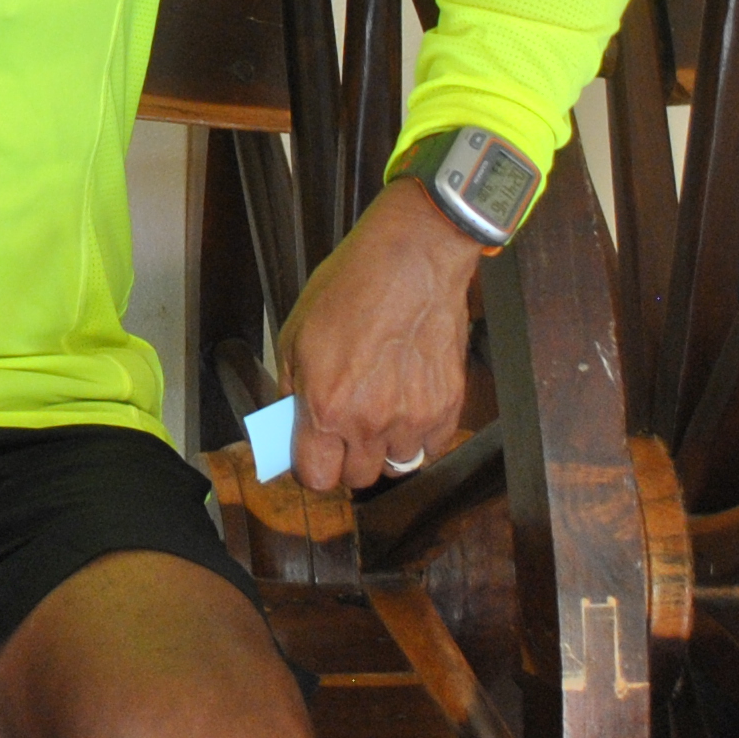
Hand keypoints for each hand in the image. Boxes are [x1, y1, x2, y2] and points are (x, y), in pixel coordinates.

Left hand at [277, 178, 483, 491]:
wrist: (413, 259)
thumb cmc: (351, 287)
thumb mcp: (296, 333)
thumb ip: (292, 388)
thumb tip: (290, 422)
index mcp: (327, 407)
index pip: (316, 477)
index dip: (312, 467)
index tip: (313, 453)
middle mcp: (371, 421)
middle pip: (358, 478)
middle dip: (347, 460)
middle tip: (346, 431)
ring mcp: (414, 416)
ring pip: (397, 464)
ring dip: (386, 448)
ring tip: (382, 413)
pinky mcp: (448, 405)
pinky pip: (432, 445)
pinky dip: (420, 435)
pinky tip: (409, 404)